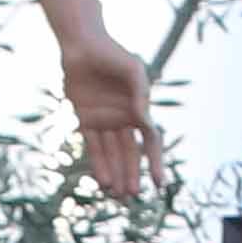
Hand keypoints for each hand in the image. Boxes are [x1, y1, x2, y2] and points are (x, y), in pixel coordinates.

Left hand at [63, 35, 165, 205]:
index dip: (155, 162)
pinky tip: (103, 181)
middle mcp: (123, 119)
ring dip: (115, 174)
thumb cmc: (112, 54)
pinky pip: (92, 146)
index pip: (151, 142)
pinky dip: (98, 164)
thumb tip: (145, 122)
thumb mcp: (132, 70)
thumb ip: (139, 93)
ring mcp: (103, 121)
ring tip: (118, 196)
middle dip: (132, 175)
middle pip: (130, 154)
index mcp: (139, 109)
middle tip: (132, 196)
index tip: (159, 183)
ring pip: (111, 154)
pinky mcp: (84, 120)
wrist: (82, 45)